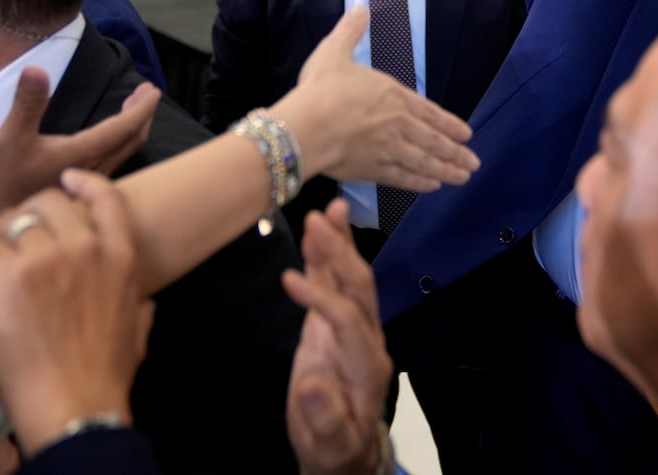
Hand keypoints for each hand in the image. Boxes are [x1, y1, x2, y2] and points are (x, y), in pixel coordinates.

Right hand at [0, 68, 156, 219]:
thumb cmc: (2, 183)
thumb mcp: (10, 138)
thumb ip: (27, 104)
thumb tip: (36, 68)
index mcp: (82, 152)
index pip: (123, 127)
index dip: (141, 107)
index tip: (152, 90)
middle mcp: (94, 169)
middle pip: (131, 140)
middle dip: (142, 115)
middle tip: (147, 94)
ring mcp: (90, 184)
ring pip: (124, 153)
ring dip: (133, 129)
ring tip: (133, 110)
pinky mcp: (83, 193)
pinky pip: (115, 162)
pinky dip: (121, 143)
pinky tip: (110, 139)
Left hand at [0, 174, 153, 457]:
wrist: (76, 402)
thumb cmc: (108, 374)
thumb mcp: (138, 330)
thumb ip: (139, 307)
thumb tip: (144, 304)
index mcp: (121, 256)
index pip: (105, 198)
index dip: (84, 183)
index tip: (68, 180)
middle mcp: (85, 246)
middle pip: (51, 203)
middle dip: (31, 211)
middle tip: (15, 231)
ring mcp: (45, 257)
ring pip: (11, 222)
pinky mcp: (7, 275)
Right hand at [278, 7, 478, 189]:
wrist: (306, 127)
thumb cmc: (321, 89)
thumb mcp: (334, 52)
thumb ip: (350, 32)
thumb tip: (361, 8)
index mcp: (393, 95)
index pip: (429, 112)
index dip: (449, 124)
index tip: (467, 134)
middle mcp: (397, 124)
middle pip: (433, 141)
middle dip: (456, 152)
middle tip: (473, 162)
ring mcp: (388, 149)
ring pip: (424, 162)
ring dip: (446, 170)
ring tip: (463, 177)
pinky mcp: (373, 170)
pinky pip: (403, 178)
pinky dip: (419, 183)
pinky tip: (432, 187)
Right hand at [282, 201, 391, 474]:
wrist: (342, 451)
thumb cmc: (334, 447)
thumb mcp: (329, 442)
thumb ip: (324, 415)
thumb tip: (313, 384)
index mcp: (367, 364)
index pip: (347, 320)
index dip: (321, 299)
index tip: (290, 280)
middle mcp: (366, 338)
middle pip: (358, 288)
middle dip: (340, 253)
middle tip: (319, 218)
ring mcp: (353, 328)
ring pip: (351, 279)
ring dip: (339, 244)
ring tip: (327, 207)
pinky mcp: (336, 325)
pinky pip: (335, 285)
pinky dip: (328, 257)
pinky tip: (320, 230)